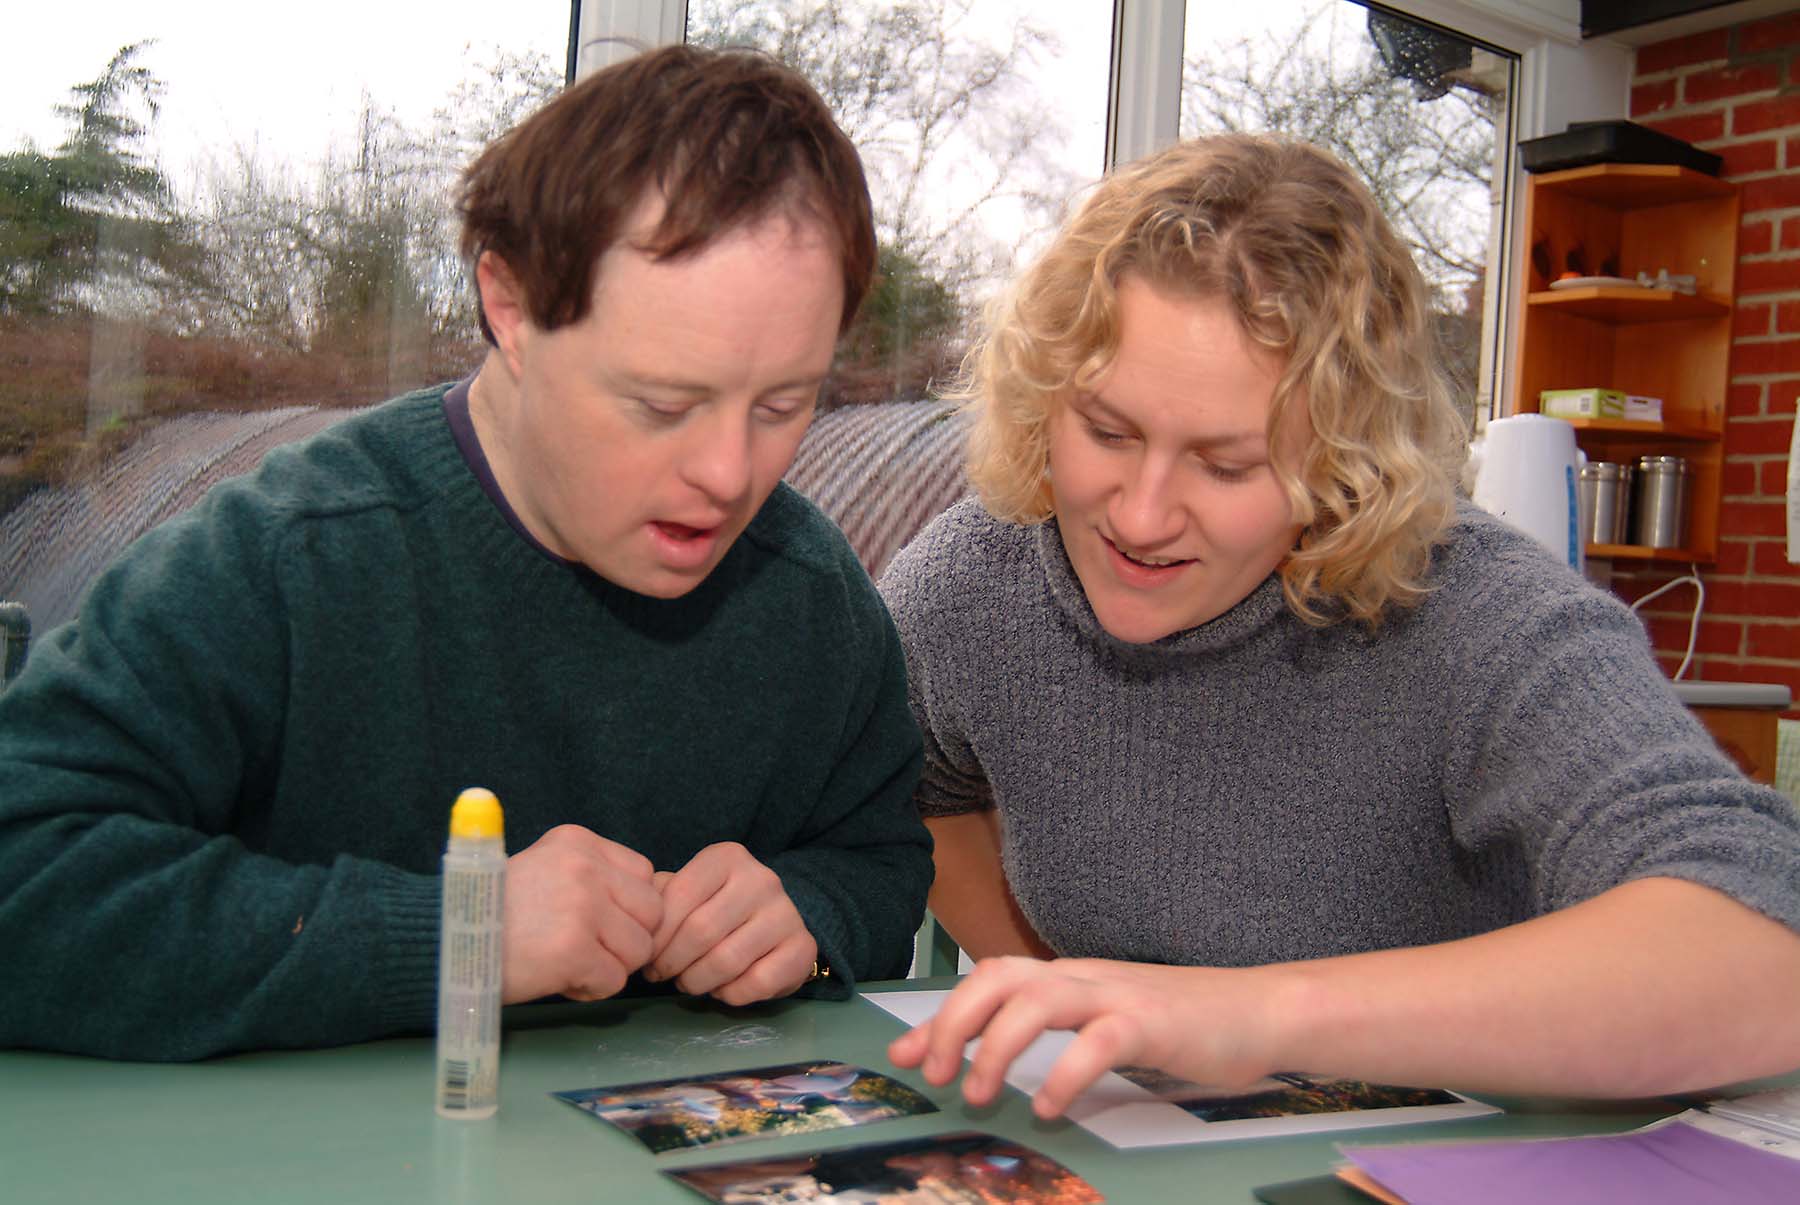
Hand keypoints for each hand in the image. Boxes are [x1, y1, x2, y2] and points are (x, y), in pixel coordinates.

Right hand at [501, 824, 662, 1003]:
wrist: (440, 940)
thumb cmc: (491, 914)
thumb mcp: (543, 869)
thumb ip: (590, 879)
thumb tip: (643, 910)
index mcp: (578, 842)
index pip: (645, 874)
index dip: (628, 907)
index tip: (598, 923)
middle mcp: (585, 867)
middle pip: (652, 912)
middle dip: (626, 939)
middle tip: (588, 950)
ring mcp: (582, 907)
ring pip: (638, 949)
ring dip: (609, 967)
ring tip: (569, 964)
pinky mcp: (573, 949)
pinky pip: (614, 981)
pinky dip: (591, 989)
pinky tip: (560, 980)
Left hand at [645, 842, 815, 1004]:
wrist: (773, 923)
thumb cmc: (716, 908)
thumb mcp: (686, 891)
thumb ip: (659, 899)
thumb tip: (633, 924)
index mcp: (728, 857)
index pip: (679, 897)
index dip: (655, 936)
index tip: (646, 956)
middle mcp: (762, 879)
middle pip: (700, 932)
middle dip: (670, 963)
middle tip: (661, 975)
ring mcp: (787, 912)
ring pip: (725, 961)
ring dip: (695, 982)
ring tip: (687, 983)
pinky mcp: (803, 947)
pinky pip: (755, 984)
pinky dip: (730, 995)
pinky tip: (722, 988)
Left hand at [887, 957, 1274, 1118]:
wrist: (1257, 1011)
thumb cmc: (1175, 1024)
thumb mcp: (1098, 1023)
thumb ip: (1046, 1033)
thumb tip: (984, 1058)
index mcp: (1067, 977)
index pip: (987, 978)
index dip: (940, 1014)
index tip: (904, 1057)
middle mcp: (1083, 978)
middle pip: (999, 976)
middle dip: (954, 1022)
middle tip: (934, 1073)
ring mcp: (1117, 995)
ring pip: (1038, 999)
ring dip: (997, 1047)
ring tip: (982, 1095)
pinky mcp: (1153, 1022)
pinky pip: (1098, 1040)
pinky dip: (1066, 1074)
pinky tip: (1052, 1107)